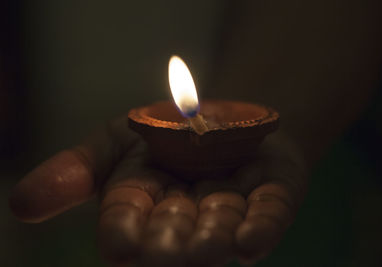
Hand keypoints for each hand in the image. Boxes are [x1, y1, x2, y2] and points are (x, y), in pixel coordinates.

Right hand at [9, 115, 306, 265]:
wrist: (218, 114)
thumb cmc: (162, 131)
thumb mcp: (115, 141)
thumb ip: (77, 170)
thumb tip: (21, 203)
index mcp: (144, 203)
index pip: (126, 221)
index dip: (122, 232)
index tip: (118, 246)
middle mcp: (186, 213)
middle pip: (173, 233)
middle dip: (169, 245)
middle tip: (165, 255)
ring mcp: (230, 206)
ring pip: (219, 228)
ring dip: (213, 239)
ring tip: (209, 247)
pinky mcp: (270, 195)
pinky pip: (268, 215)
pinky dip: (261, 227)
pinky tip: (251, 241)